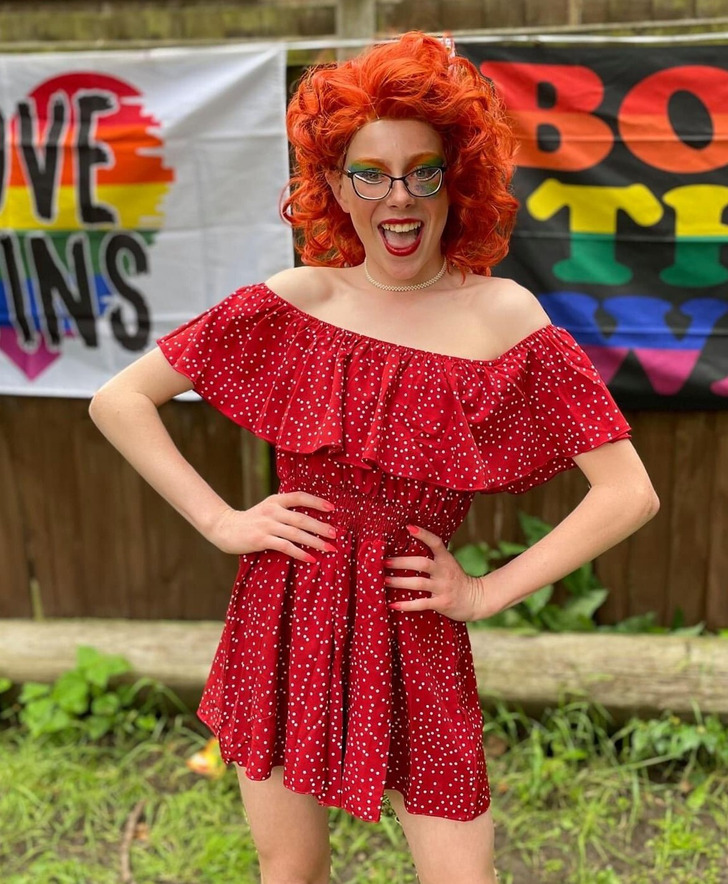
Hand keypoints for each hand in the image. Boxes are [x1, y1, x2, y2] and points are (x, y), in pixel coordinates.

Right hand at [205, 491, 336, 562]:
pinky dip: (300, 552)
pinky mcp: (261, 539)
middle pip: (302, 518)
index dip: (317, 502)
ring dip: (315, 541)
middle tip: (336, 533)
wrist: (225, 528)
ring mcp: (267, 525)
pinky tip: (311, 558)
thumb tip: (312, 518)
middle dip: (321, 526)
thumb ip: (285, 510)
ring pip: (296, 533)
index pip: (300, 496)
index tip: (333, 508)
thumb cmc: (252, 521)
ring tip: (329, 548)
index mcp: (275, 500)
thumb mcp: (268, 509)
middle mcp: (272, 510)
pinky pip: (285, 546)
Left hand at [384, 525, 485, 621]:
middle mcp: (444, 572)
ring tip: (384, 581)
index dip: (423, 534)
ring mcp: (443, 588)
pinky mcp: (442, 603)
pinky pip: (421, 604)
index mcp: (446, 559)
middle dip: (401, 562)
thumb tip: (408, 546)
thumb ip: (433, 557)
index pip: (436, 542)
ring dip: (399, 582)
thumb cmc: (456, 579)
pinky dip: (406, 605)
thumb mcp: (448, 564)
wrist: (476, 599)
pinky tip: (393, 604)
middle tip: (385, 561)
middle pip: (421, 563)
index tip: (409, 527)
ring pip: (418, 583)